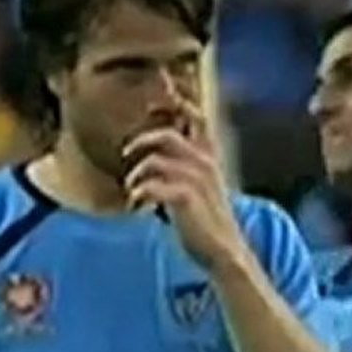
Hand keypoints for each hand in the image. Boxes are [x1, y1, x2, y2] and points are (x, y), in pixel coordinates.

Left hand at [122, 105, 245, 272]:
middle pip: (166, 136)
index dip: (176, 103)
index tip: (155, 98)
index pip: (197, 118)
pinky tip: (137, 207)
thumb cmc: (206, 222)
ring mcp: (196, 180)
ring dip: (137, 177)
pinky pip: (151, 186)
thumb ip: (181, 170)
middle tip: (127, 154)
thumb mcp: (199, 189)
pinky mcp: (185, 198)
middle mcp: (204, 163)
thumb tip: (154, 159)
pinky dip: (139, 194)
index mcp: (208, 158)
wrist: (224, 253)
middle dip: (141, 142)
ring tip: (134, 193)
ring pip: (153, 162)